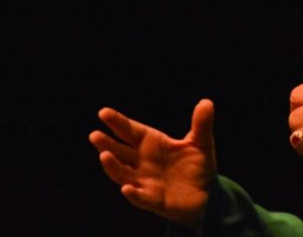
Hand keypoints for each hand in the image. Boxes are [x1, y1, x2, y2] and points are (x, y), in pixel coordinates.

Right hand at [88, 99, 215, 231]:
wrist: (206, 194)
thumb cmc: (197, 165)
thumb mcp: (201, 142)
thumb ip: (201, 124)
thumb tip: (207, 102)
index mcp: (152, 144)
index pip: (131, 131)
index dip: (118, 122)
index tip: (103, 112)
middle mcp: (143, 162)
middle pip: (120, 152)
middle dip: (107, 144)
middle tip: (95, 135)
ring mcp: (146, 182)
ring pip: (123, 174)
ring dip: (113, 166)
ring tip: (104, 156)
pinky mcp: (155, 200)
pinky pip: (141, 197)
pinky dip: (134, 193)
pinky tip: (127, 189)